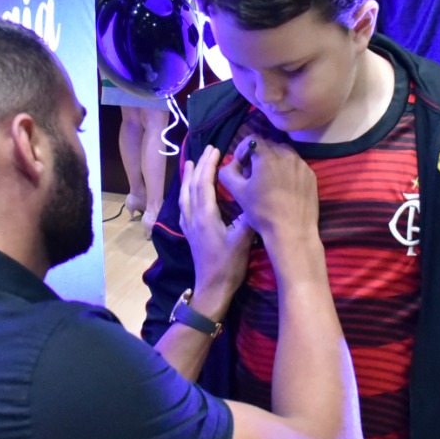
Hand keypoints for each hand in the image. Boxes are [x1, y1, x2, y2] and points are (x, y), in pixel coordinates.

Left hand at [180, 145, 253, 315]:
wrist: (212, 289)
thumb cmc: (229, 265)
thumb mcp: (243, 241)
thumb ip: (248, 218)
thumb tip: (255, 198)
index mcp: (206, 216)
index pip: (205, 184)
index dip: (209, 165)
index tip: (216, 150)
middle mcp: (194, 217)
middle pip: (193, 185)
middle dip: (199, 166)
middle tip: (207, 149)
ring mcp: (189, 225)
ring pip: (185, 195)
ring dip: (188, 177)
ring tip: (190, 163)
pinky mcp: (189, 233)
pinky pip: (184, 205)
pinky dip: (185, 192)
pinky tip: (188, 191)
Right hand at [218, 136, 318, 245]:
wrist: (292, 231)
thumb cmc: (262, 212)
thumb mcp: (237, 192)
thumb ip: (228, 172)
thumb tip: (232, 163)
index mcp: (267, 156)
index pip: (252, 139)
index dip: (243, 149)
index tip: (241, 164)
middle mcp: (286, 154)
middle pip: (269, 145)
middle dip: (258, 155)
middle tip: (253, 174)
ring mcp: (301, 164)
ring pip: (284, 153)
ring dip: (274, 161)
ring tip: (270, 180)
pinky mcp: (310, 174)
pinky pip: (296, 165)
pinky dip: (287, 170)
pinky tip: (284, 187)